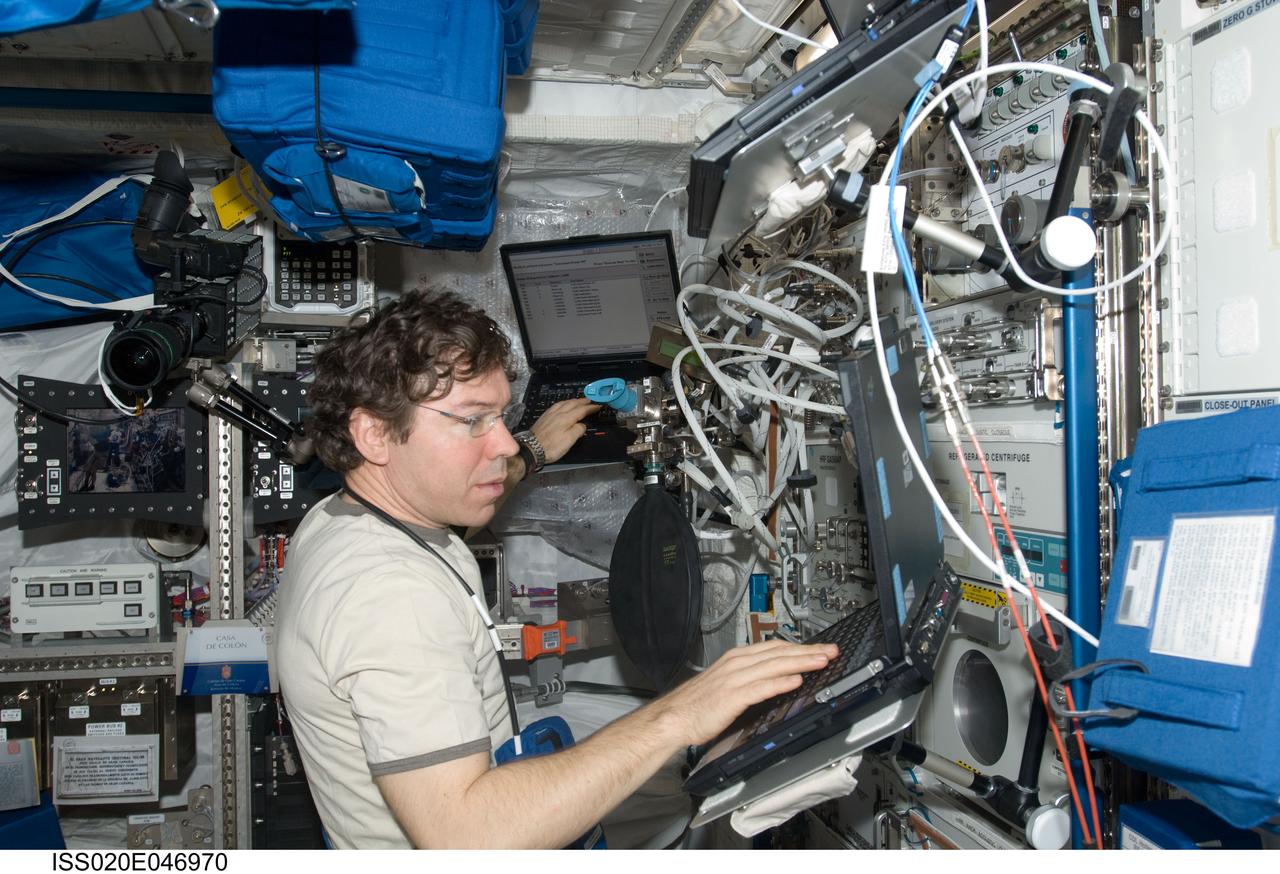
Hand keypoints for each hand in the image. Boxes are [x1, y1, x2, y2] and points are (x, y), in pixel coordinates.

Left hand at [530, 397, 600, 463]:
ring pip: (564, 403)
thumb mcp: (569, 441)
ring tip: (578, 401)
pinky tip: (562, 405)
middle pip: (572, 404)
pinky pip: (556, 405)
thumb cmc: (551, 447)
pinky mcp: (544, 417)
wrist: (531, 449)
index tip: (597, 406)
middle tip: (590, 400)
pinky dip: (563, 403)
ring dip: (573, 400)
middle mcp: (558, 413)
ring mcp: (550, 414)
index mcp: (566, 419)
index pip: (581, 410)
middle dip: (582, 401)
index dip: (590, 408)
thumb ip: (578, 430)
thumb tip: (582, 425)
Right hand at [649, 640, 837, 746]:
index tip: (819, 648)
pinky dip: (780, 682)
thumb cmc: (698, 704)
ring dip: (801, 662)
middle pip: (779, 653)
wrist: (674, 716)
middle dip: (808, 651)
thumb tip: (777, 678)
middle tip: (830, 651)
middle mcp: (737, 663)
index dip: (800, 647)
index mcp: (736, 659)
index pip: (774, 647)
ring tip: (821, 661)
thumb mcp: (727, 683)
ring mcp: (735, 678)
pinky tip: (795, 680)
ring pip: (775, 666)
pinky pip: (761, 686)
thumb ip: (750, 678)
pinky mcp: (733, 696)